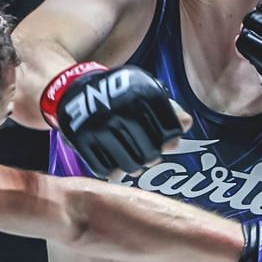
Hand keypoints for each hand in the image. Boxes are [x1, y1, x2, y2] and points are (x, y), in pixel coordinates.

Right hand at [40, 62, 186, 178]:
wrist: (74, 90)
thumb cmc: (118, 95)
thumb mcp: (144, 90)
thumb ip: (169, 107)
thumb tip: (187, 124)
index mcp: (143, 93)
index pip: (170, 132)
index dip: (171, 141)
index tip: (166, 142)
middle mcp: (122, 110)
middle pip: (151, 154)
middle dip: (152, 157)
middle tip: (148, 155)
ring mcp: (100, 126)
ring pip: (130, 165)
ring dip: (135, 167)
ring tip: (134, 161)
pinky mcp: (82, 139)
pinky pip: (104, 169)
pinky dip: (112, 171)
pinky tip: (115, 164)